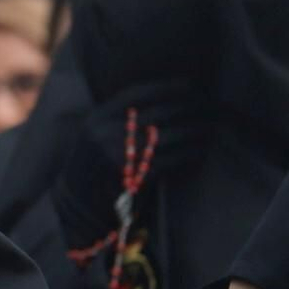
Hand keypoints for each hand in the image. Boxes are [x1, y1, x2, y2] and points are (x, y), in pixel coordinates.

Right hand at [52, 78, 212, 246]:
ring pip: (166, 136)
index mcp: (97, 118)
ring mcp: (118, 155)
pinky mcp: (131, 177)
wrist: (78, 203)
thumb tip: (162, 101)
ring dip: (193, 130)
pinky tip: (199, 149)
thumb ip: (119, 119)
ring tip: (209, 127)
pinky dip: (187, 154)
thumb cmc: (93, 166)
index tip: (189, 85)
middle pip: (156, 113)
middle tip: (208, 105)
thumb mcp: (96, 135)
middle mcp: (105, 132)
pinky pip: (168, 161)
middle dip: (188, 107)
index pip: (137, 94)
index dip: (166, 87)